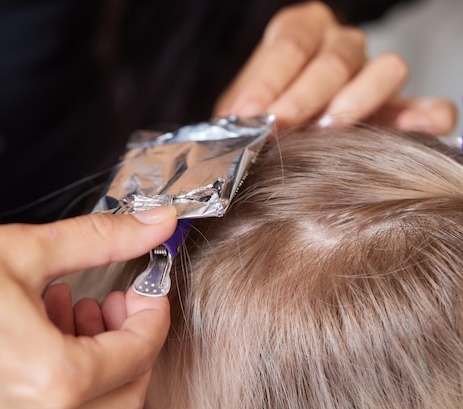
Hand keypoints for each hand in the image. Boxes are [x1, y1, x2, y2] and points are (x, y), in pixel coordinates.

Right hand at [0, 207, 176, 408]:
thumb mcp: (29, 249)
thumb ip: (104, 238)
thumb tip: (152, 223)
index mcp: (50, 380)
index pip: (138, 354)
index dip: (153, 312)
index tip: (147, 285)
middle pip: (125, 393)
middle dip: (130, 340)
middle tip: (114, 298)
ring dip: (98, 359)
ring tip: (74, 306)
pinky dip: (64, 374)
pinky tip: (42, 324)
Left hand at [214, 1, 456, 134]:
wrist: (285, 126)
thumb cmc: (263, 111)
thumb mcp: (245, 104)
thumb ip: (241, 111)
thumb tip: (226, 131)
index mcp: (302, 30)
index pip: (290, 44)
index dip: (268, 79)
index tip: (249, 113)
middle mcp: (342, 44)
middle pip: (334, 60)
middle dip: (303, 97)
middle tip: (279, 126)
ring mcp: (375, 71)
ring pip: (386, 69)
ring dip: (357, 101)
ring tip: (329, 127)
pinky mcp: (399, 107)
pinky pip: (429, 105)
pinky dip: (426, 116)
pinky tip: (414, 130)